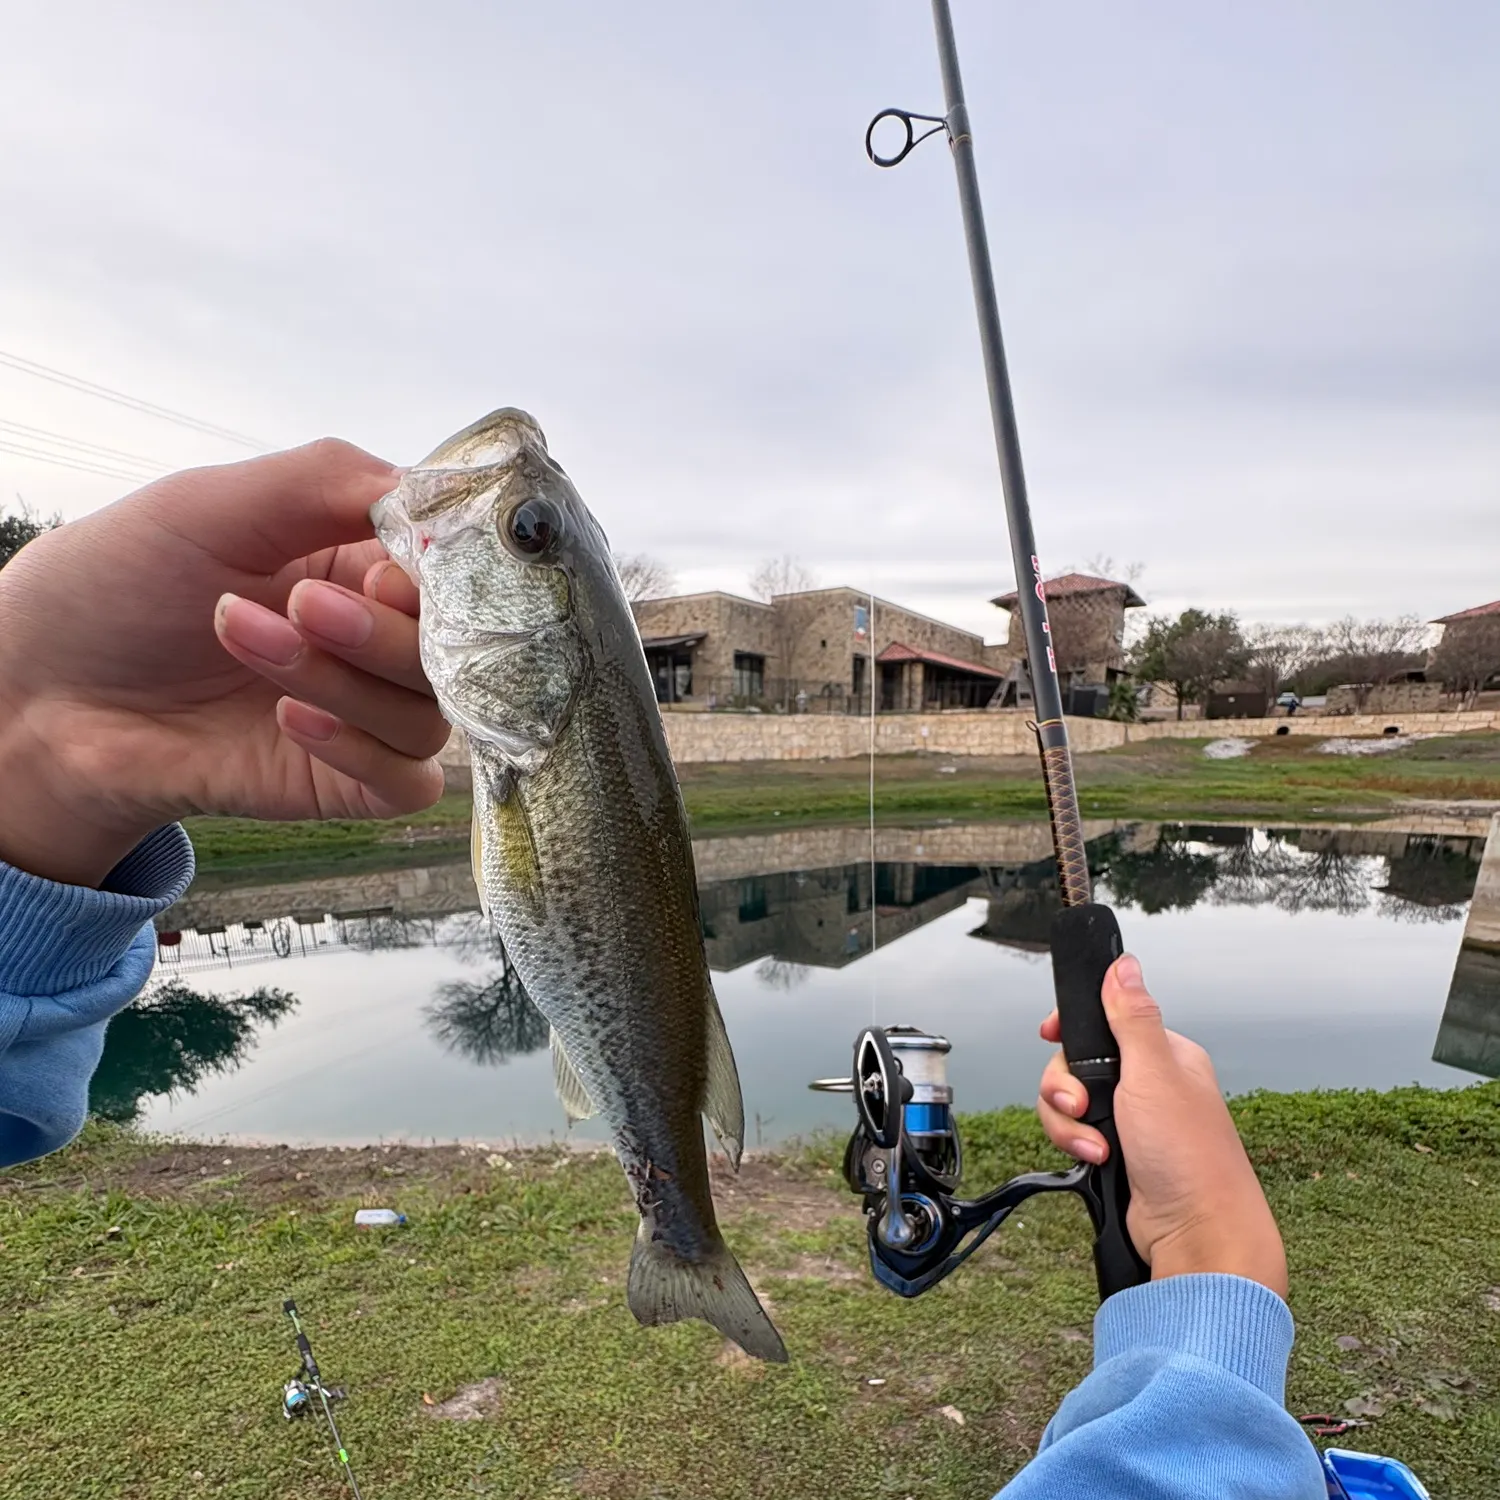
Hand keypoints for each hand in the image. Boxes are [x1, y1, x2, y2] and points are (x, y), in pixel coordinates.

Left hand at [0, 439, 449, 887]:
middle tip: (302, 605)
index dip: (441, 571)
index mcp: (358, 562)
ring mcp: (363, 713)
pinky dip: (362, 749)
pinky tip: (288, 719)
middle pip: (457, 649)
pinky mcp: (342, 783)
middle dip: (384, 629)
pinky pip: (409, 781)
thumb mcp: (211, 503)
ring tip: (246, 643)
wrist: (37, 696)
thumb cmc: (113, 588)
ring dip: (345, 680)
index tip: (389, 563)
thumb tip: (435, 491)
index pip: (455, 570)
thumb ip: (326, 481)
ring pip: (430, 714)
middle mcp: (374, 638)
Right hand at [1037, 955, 1287, 1297]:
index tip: (1050, 1033)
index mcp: (1162, 1054)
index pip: (1103, 1018)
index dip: (1070, 1026)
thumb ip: (1133, 1018)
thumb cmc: (1190, 1156)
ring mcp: (1128, 1120)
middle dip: (1065, 1086)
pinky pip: (1072, 1133)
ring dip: (1068, 1123)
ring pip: (1066, 1100)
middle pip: (1074, 1061)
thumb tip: (1125, 964)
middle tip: (1080, 1105)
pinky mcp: (1113, 1151)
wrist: (1196, 1233)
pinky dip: (1075, 1145)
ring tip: (1095, 1146)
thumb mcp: (1155, 1074)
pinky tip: (1098, 1161)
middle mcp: (1145, 1084)